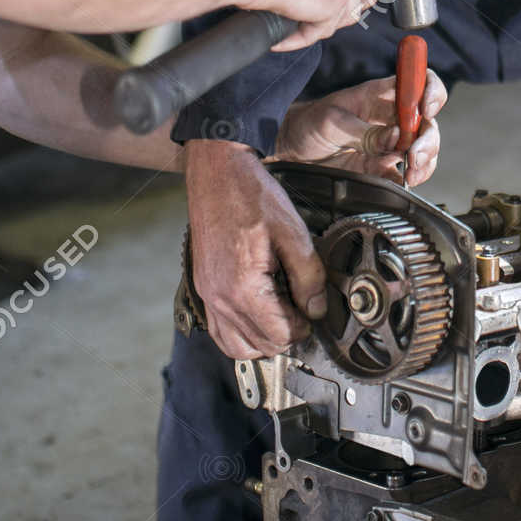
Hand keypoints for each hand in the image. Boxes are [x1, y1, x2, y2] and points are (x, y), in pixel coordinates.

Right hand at [184, 137, 325, 358]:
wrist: (217, 174)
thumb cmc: (251, 197)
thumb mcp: (293, 232)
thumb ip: (309, 276)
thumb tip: (317, 309)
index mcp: (243, 288)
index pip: (279, 335)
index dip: (304, 327)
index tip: (314, 310)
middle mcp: (219, 299)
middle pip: (260, 346)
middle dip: (286, 334)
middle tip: (302, 309)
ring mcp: (207, 295)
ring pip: (237, 346)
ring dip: (263, 339)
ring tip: (283, 314)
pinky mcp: (203, 288)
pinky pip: (220, 331)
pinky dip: (241, 333)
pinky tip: (259, 313)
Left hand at [275, 69, 446, 186]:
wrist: (290, 150)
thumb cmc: (309, 123)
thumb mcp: (331, 121)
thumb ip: (363, 131)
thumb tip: (395, 139)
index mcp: (381, 95)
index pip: (419, 82)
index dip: (431, 91)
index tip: (427, 109)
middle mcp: (391, 117)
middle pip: (427, 122)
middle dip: (428, 139)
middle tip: (414, 156)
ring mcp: (388, 143)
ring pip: (423, 149)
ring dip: (425, 162)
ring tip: (411, 173)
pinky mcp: (381, 167)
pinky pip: (406, 173)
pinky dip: (411, 180)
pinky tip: (404, 183)